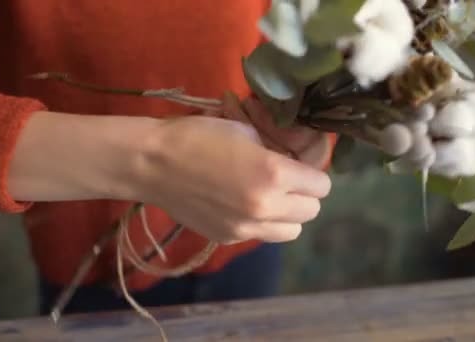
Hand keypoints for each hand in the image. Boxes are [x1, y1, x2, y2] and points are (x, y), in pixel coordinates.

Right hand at [8, 104, 330, 243]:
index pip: (322, 185)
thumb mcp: (247, 130)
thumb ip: (280, 149)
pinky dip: (262, 222)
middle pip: (311, 211)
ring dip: (288, 213)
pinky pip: (262, 235)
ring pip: (292, 231)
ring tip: (268, 196)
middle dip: (304, 193)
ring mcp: (246, 229)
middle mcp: (266, 208)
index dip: (312, 173)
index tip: (298, 165)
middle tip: (285, 179)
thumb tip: (299, 161)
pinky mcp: (228, 238)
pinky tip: (241, 203)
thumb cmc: (199, 135)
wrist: (153, 163)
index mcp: (273, 175)